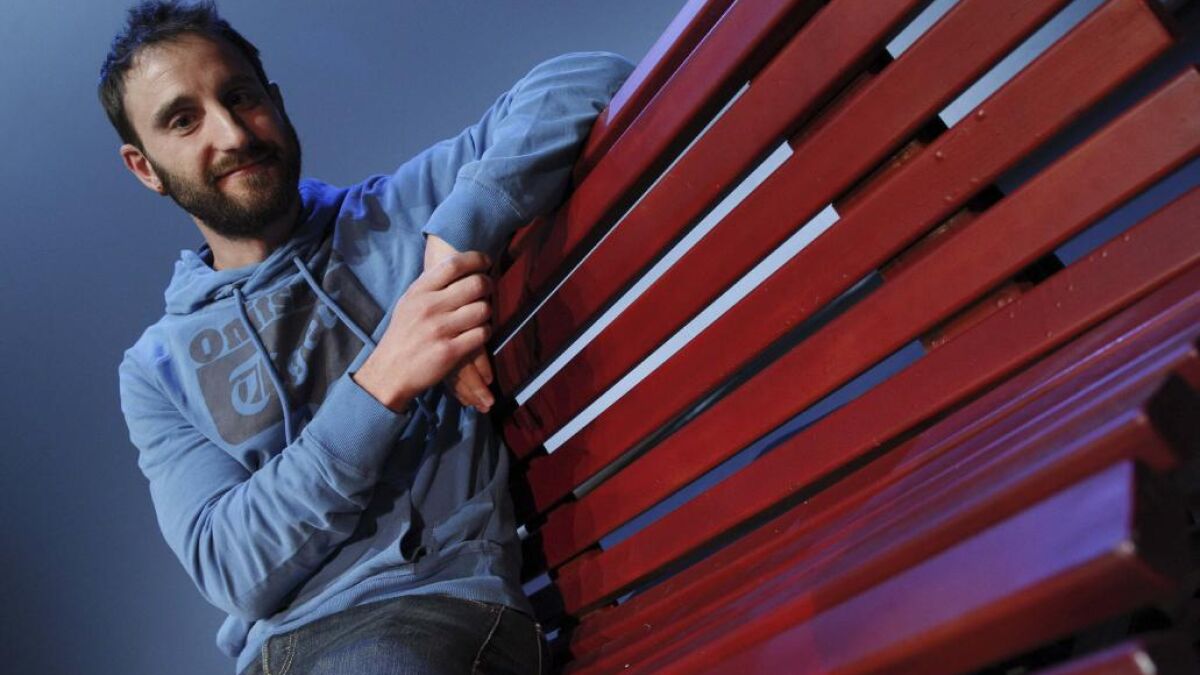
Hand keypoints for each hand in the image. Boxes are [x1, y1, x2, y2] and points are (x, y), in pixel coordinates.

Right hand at [353, 251, 492, 412]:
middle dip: (488, 286)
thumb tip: (460, 266)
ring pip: (483, 309)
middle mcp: (429, 307)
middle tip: (487, 292)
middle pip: (475, 284)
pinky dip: (485, 333)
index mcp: (419, 292)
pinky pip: (482, 334)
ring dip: (487, 313)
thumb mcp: (408, 303)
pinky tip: (477, 335)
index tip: (485, 262)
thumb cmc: (403, 336)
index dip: (476, 259)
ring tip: (480, 317)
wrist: (390, 373)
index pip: (453, 264)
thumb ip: (431, 286)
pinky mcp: (450, 352)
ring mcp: (440, 330)